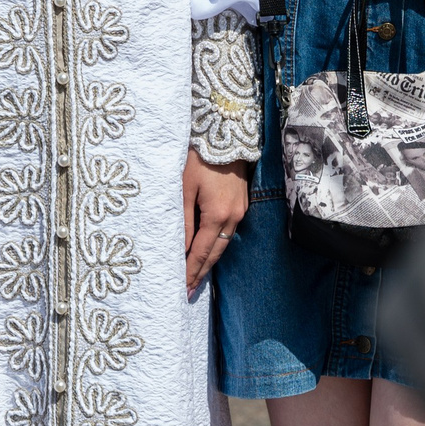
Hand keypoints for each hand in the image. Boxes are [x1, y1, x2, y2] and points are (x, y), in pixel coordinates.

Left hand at [182, 149, 248, 293]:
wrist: (225, 134)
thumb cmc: (199, 159)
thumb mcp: (185, 189)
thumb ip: (184, 221)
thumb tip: (182, 249)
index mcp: (218, 215)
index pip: (202, 252)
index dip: (191, 271)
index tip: (182, 288)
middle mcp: (233, 217)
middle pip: (216, 253)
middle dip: (202, 272)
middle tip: (189, 290)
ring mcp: (241, 210)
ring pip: (223, 243)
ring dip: (210, 260)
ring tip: (197, 275)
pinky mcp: (242, 203)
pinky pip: (228, 231)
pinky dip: (217, 244)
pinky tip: (209, 250)